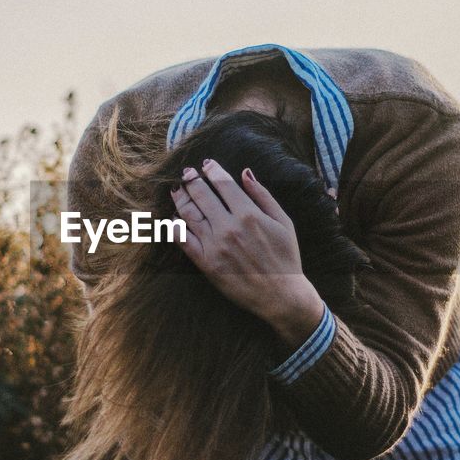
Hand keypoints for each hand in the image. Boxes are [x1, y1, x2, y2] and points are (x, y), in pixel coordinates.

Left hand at [171, 159, 324, 347]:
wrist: (281, 295)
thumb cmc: (286, 258)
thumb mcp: (284, 222)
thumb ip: (263, 195)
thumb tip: (245, 173)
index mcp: (248, 214)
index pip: (223, 183)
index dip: (212, 170)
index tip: (206, 164)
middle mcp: (229, 227)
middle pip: (202, 194)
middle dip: (192, 179)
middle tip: (186, 173)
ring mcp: (215, 245)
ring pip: (189, 214)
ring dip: (180, 198)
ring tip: (176, 190)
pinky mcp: (206, 263)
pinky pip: (183, 240)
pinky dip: (175, 226)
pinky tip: (173, 218)